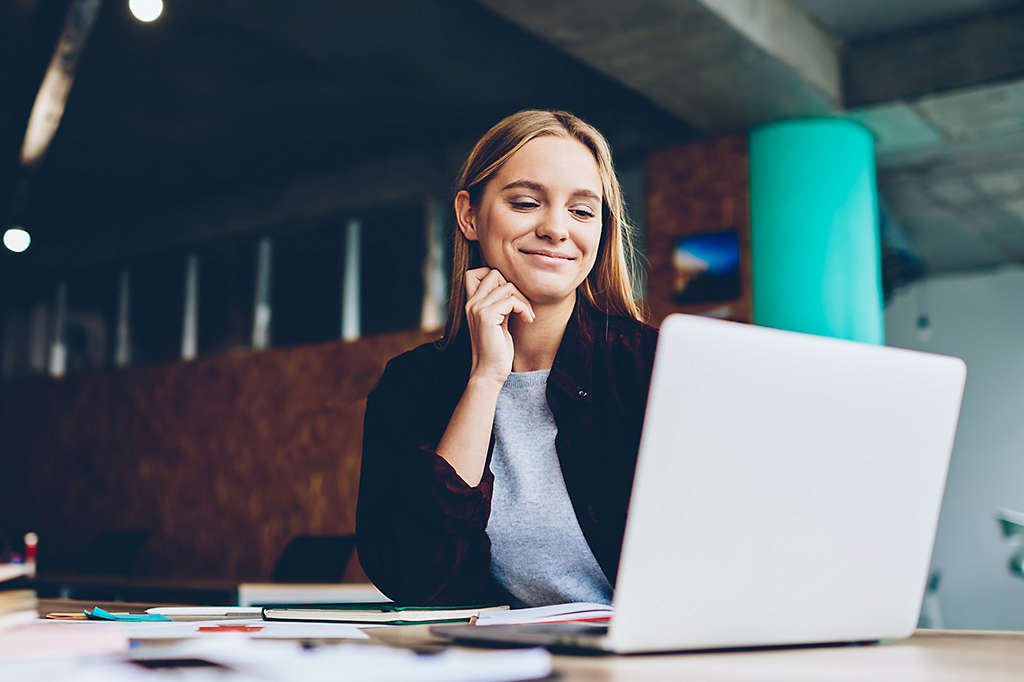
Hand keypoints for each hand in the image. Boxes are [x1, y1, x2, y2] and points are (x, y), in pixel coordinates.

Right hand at [464, 267, 534, 385]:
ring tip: (527, 315)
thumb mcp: (498, 321)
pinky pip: (511, 300)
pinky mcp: (486, 316)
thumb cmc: (496, 350)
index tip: (510, 297)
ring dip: (523, 300)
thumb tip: (512, 287)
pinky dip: (524, 308)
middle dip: (514, 287)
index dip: (496, 278)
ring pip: (507, 286)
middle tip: (522, 306)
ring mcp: (477, 308)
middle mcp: (471, 303)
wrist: (489, 372)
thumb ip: (499, 304)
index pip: (475, 272)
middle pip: (494, 273)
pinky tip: (527, 320)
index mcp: (471, 303)